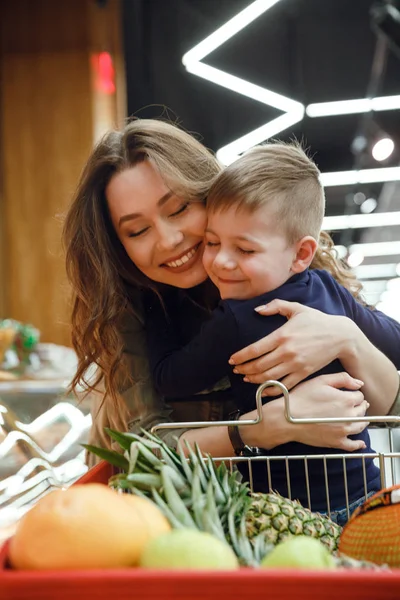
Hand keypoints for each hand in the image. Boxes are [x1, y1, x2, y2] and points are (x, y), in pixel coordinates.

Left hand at [229, 299, 354, 391]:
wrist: (340, 336)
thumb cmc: (317, 321)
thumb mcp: (296, 308)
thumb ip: (275, 306)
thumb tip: (257, 309)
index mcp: (282, 335)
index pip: (255, 349)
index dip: (241, 356)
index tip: (232, 360)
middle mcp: (287, 351)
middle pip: (259, 365)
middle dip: (244, 369)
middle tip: (236, 370)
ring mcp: (296, 364)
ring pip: (269, 377)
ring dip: (254, 379)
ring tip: (246, 377)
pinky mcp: (304, 373)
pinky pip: (284, 385)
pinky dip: (271, 389)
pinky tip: (263, 388)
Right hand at [250, 373, 368, 451]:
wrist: (287, 417)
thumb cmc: (301, 398)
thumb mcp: (321, 380)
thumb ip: (343, 378)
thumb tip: (359, 383)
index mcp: (346, 399)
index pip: (360, 395)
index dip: (353, 393)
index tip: (347, 394)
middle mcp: (349, 416)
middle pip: (362, 410)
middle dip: (358, 405)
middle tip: (351, 404)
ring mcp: (344, 431)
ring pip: (361, 425)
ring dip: (361, 420)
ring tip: (357, 418)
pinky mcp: (337, 442)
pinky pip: (353, 445)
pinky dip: (358, 444)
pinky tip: (360, 442)